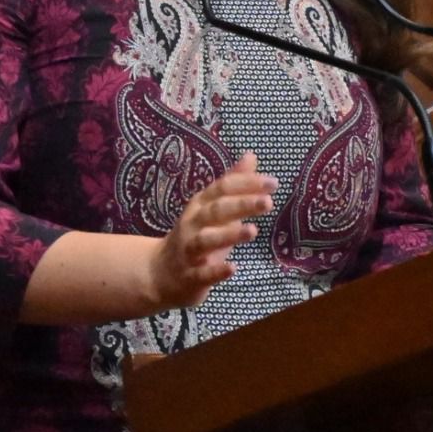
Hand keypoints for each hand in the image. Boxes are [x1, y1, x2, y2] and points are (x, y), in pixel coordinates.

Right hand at [149, 151, 276, 308]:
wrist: (159, 273)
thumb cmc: (196, 235)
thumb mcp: (213, 207)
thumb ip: (233, 183)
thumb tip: (251, 155)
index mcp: (200, 205)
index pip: (222, 188)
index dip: (246, 184)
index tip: (273, 183)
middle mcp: (192, 224)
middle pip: (216, 210)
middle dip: (241, 204)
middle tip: (268, 201)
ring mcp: (189, 251)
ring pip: (206, 240)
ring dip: (229, 234)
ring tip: (253, 231)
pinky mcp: (189, 276)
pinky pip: (202, 274)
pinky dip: (216, 271)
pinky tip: (233, 268)